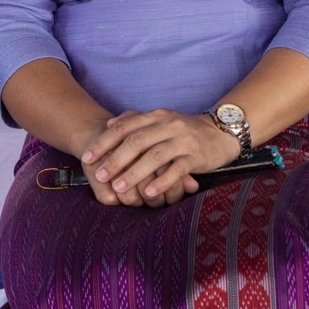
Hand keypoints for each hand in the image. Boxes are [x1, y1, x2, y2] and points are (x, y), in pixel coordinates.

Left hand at [81, 110, 240, 208]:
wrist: (221, 132)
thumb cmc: (184, 130)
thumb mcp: (160, 120)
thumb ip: (136, 120)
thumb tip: (109, 124)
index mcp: (156, 116)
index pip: (124, 126)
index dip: (104, 142)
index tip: (87, 158)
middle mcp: (168, 124)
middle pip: (137, 141)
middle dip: (115, 159)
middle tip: (98, 175)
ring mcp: (183, 140)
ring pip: (155, 155)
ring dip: (134, 172)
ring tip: (119, 188)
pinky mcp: (196, 155)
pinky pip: (177, 169)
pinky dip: (161, 181)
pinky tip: (148, 193)